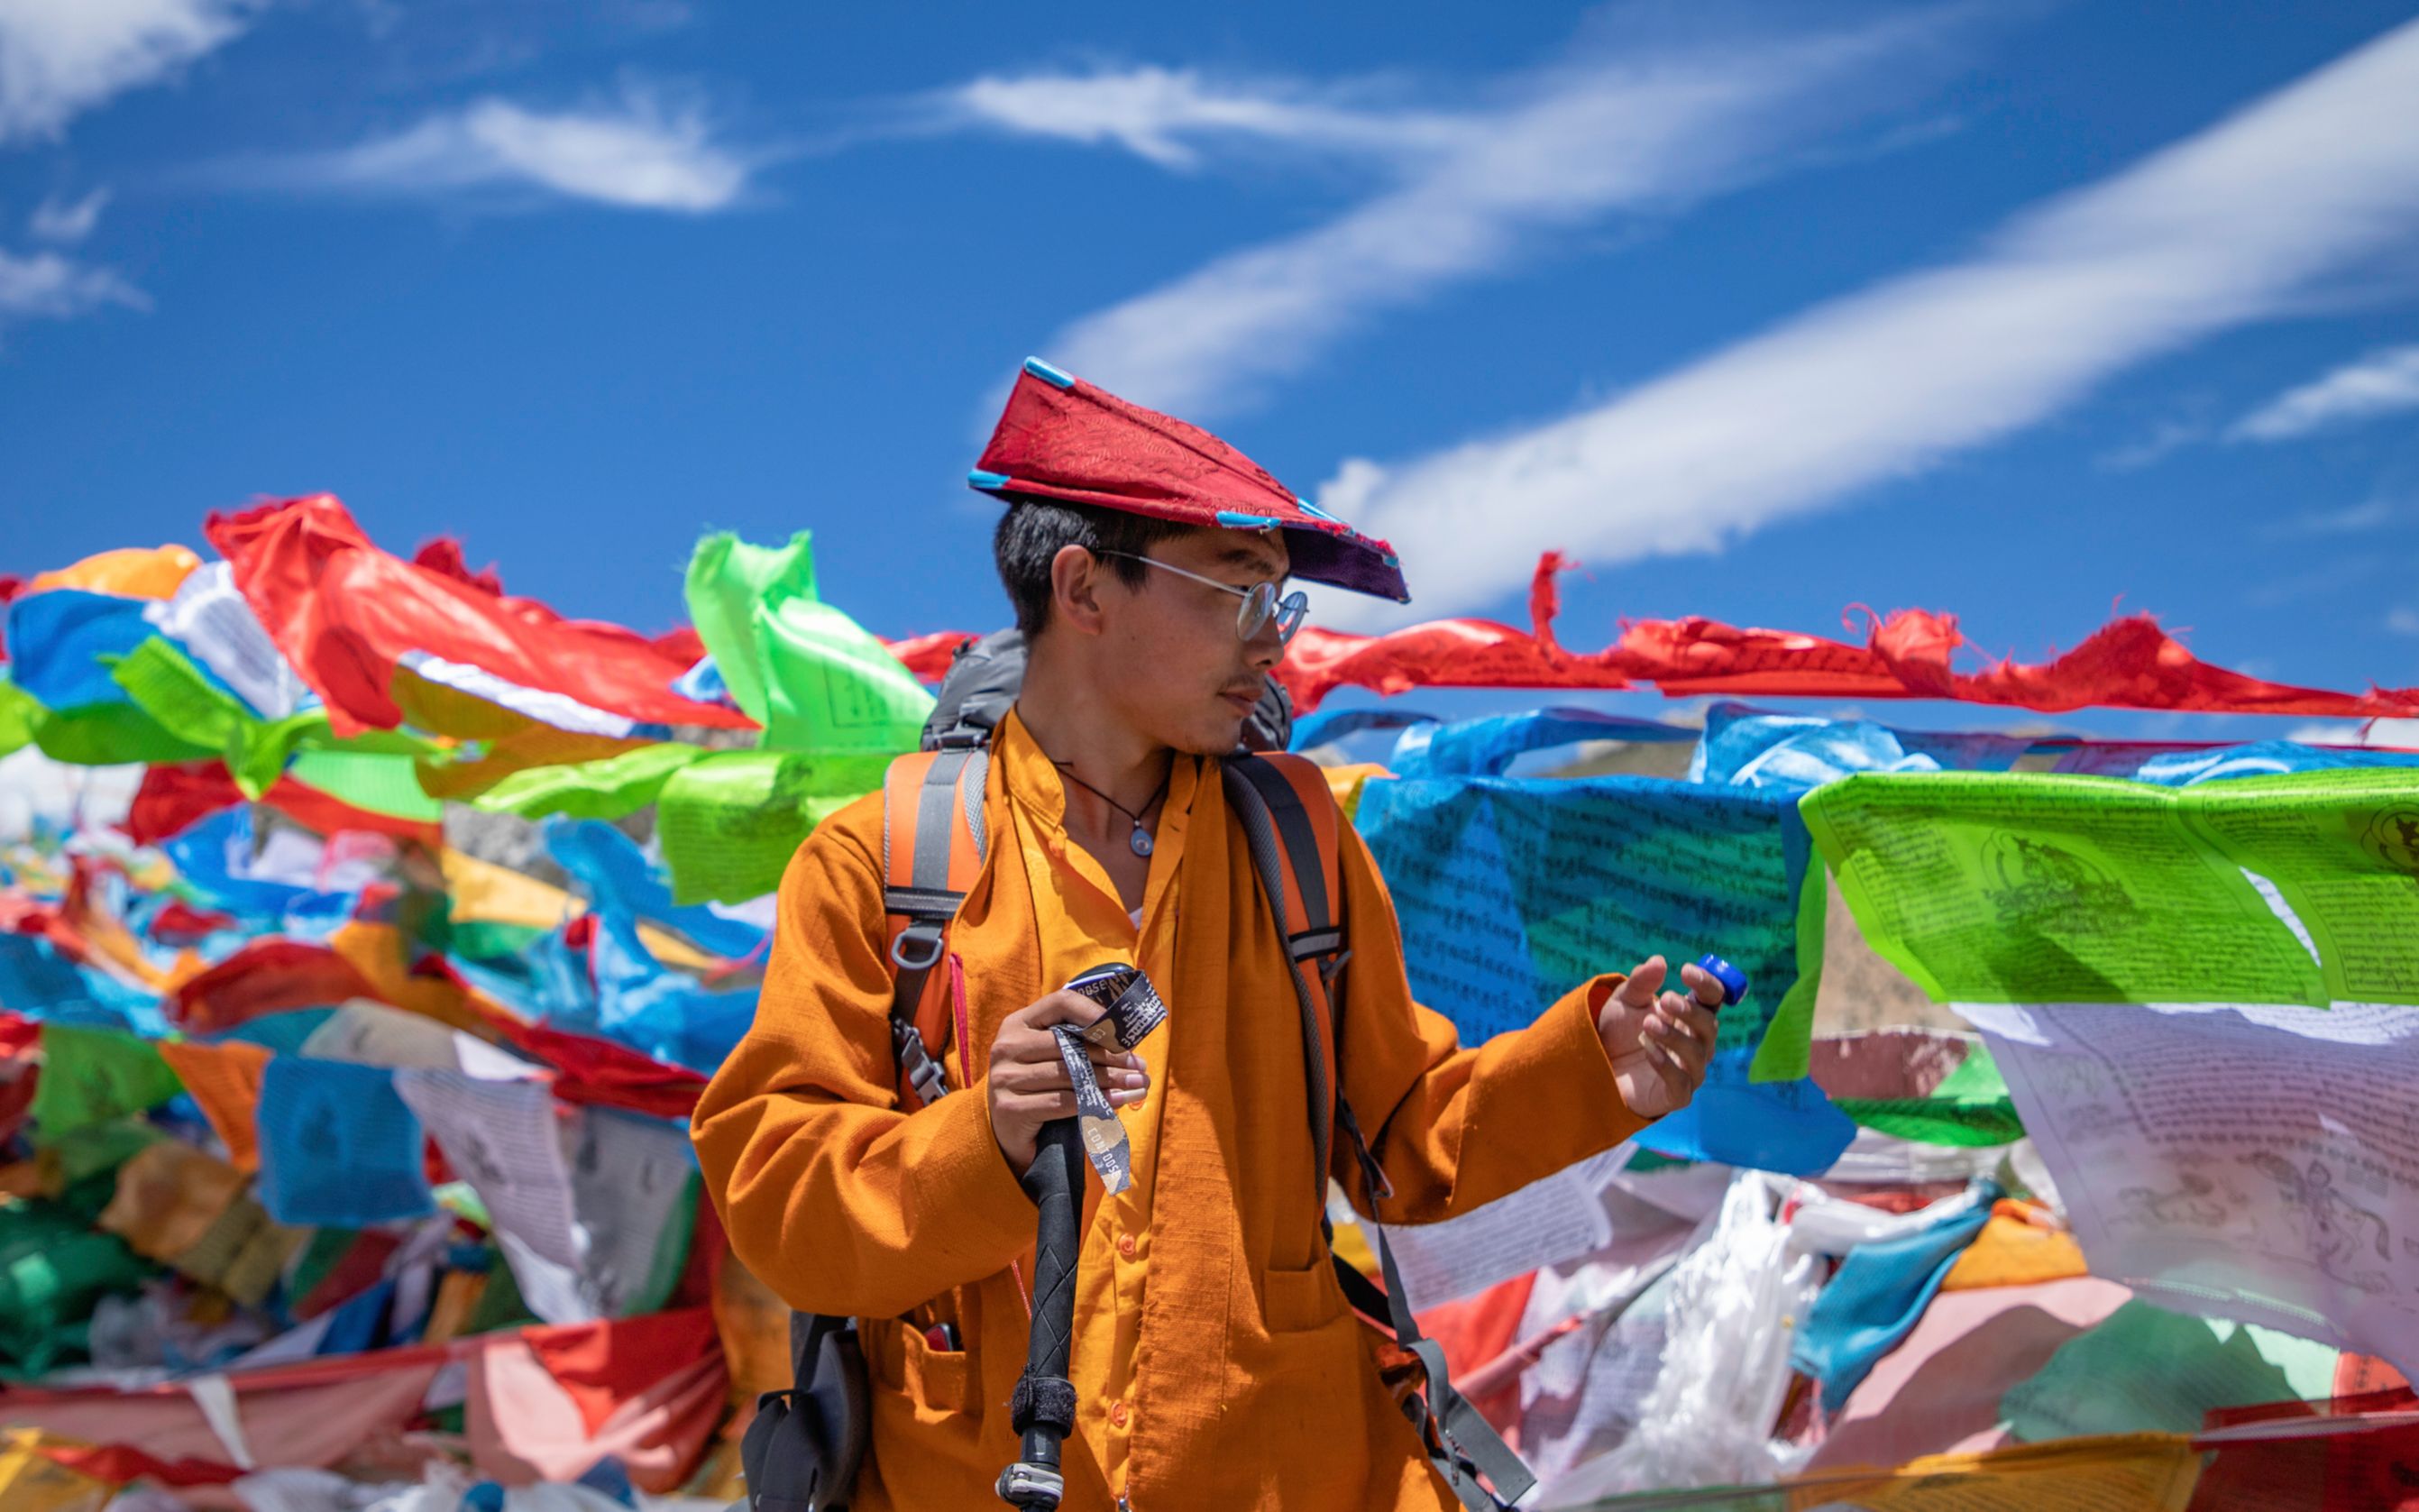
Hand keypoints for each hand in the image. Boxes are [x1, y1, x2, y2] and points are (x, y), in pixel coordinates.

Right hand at [986, 990, 1149, 1174]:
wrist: (1007, 1133)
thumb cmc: (1039, 1088)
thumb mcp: (1053, 1058)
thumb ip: (1078, 1045)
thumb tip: (1130, 1049)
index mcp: (1018, 1023)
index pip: (1060, 1003)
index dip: (1094, 1012)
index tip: (1122, 1031)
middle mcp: (1006, 1046)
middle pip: (1067, 1043)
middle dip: (1110, 1056)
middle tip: (1139, 1067)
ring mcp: (1004, 1077)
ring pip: (1068, 1074)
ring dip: (1109, 1080)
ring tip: (1137, 1086)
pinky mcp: (1009, 1108)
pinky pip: (1061, 1102)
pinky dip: (1093, 1101)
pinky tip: (1117, 1102)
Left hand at [1595, 955, 1722, 1119]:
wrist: (1597, 1066)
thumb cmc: (1619, 1031)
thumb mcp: (1624, 1001)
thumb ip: (1641, 983)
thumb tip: (1658, 961)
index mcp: (1690, 1016)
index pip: (1713, 999)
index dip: (1706, 984)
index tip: (1685, 970)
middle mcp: (1697, 1043)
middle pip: (1710, 1026)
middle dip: (1690, 1012)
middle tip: (1666, 1000)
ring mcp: (1689, 1071)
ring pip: (1697, 1054)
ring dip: (1674, 1036)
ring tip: (1647, 1025)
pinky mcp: (1676, 1095)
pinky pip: (1681, 1083)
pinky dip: (1666, 1065)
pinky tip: (1648, 1049)